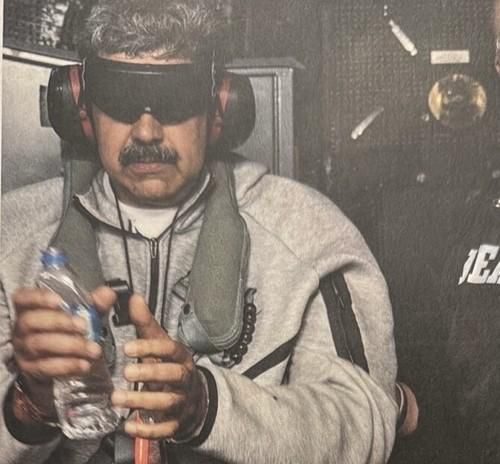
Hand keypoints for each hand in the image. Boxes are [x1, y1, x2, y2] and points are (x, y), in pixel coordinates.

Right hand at [11, 286, 115, 417]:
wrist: (55, 358)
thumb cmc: (66, 327)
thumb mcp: (81, 312)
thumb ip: (94, 302)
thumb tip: (108, 293)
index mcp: (30, 308)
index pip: (24, 298)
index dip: (38, 297)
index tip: (59, 300)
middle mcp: (22, 327)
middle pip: (32, 322)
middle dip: (59, 323)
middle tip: (83, 326)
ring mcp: (23, 349)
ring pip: (40, 345)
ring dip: (69, 347)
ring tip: (93, 349)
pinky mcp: (31, 368)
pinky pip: (46, 367)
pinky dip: (67, 366)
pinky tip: (84, 364)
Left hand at [112, 294, 207, 439]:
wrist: (192, 396)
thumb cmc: (169, 364)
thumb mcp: (159, 342)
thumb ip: (145, 323)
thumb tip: (133, 298)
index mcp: (181, 356)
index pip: (170, 349)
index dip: (151, 348)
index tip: (128, 347)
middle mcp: (184, 378)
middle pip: (173, 375)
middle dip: (150, 373)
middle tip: (125, 371)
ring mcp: (182, 401)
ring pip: (167, 402)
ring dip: (142, 401)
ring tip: (117, 398)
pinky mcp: (176, 422)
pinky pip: (165, 429)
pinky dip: (148, 429)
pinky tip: (128, 426)